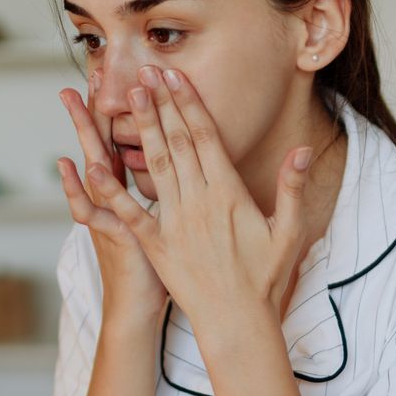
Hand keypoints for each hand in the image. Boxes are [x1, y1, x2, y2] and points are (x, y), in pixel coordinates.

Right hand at [57, 71, 166, 321]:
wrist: (137, 309)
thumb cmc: (156, 269)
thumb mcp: (159, 225)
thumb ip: (165, 194)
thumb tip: (179, 167)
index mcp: (128, 193)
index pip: (122, 143)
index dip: (120, 112)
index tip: (119, 79)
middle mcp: (112, 199)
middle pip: (103, 144)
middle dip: (94, 109)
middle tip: (87, 72)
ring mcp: (107, 214)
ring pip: (93, 166)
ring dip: (83, 132)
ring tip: (72, 100)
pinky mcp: (110, 236)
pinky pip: (90, 210)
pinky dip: (77, 190)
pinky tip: (69, 165)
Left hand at [84, 66, 313, 329]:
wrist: (238, 323)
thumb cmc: (266, 279)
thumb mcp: (289, 231)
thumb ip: (292, 187)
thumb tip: (302, 150)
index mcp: (229, 195)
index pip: (206, 138)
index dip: (188, 103)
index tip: (175, 76)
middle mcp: (199, 203)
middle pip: (177, 143)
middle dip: (160, 105)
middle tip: (144, 72)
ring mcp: (175, 224)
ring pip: (155, 167)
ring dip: (142, 130)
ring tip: (129, 97)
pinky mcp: (156, 246)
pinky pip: (130, 213)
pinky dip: (111, 190)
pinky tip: (93, 165)